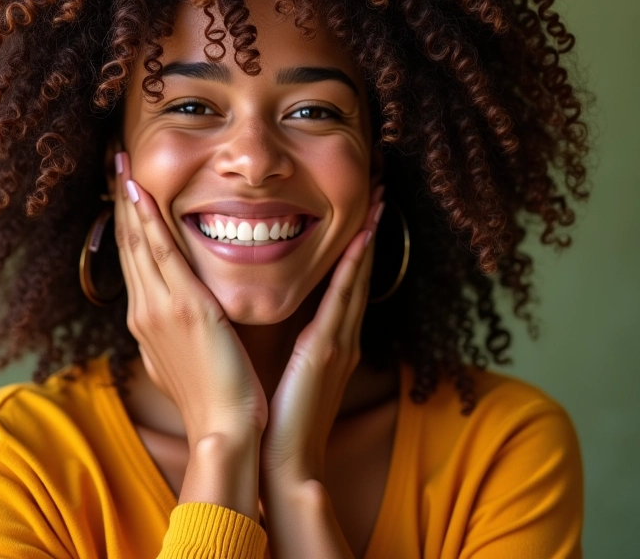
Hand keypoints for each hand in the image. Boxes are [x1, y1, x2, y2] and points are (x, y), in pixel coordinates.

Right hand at [113, 152, 267, 445]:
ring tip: (122, 165)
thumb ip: (175, 331)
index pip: (134, 262)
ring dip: (131, 201)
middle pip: (128, 245)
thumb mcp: (182, 359)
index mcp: (145, 322)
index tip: (126, 194)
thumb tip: (174, 317)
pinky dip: (149, 221)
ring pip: (138, 242)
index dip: (128, 226)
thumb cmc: (213, 395)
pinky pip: (160, 253)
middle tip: (116, 165)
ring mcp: (158, 307)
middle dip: (122, 203)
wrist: (223, 427)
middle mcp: (143, 310)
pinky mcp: (182, 306)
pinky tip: (142, 193)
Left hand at [260, 185, 384, 485]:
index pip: (345, 281)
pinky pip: (342, 298)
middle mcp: (341, 335)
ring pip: (355, 277)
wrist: (280, 463)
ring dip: (367, 237)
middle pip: (358, 271)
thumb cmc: (276, 419)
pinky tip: (360, 238)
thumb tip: (272, 312)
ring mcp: (339, 341)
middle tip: (379, 188)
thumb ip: (289, 342)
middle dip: (369, 230)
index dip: (356, 244)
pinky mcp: (327, 350)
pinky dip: (353, 267)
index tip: (361, 209)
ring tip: (377, 199)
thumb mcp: (285, 370)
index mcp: (329, 339)